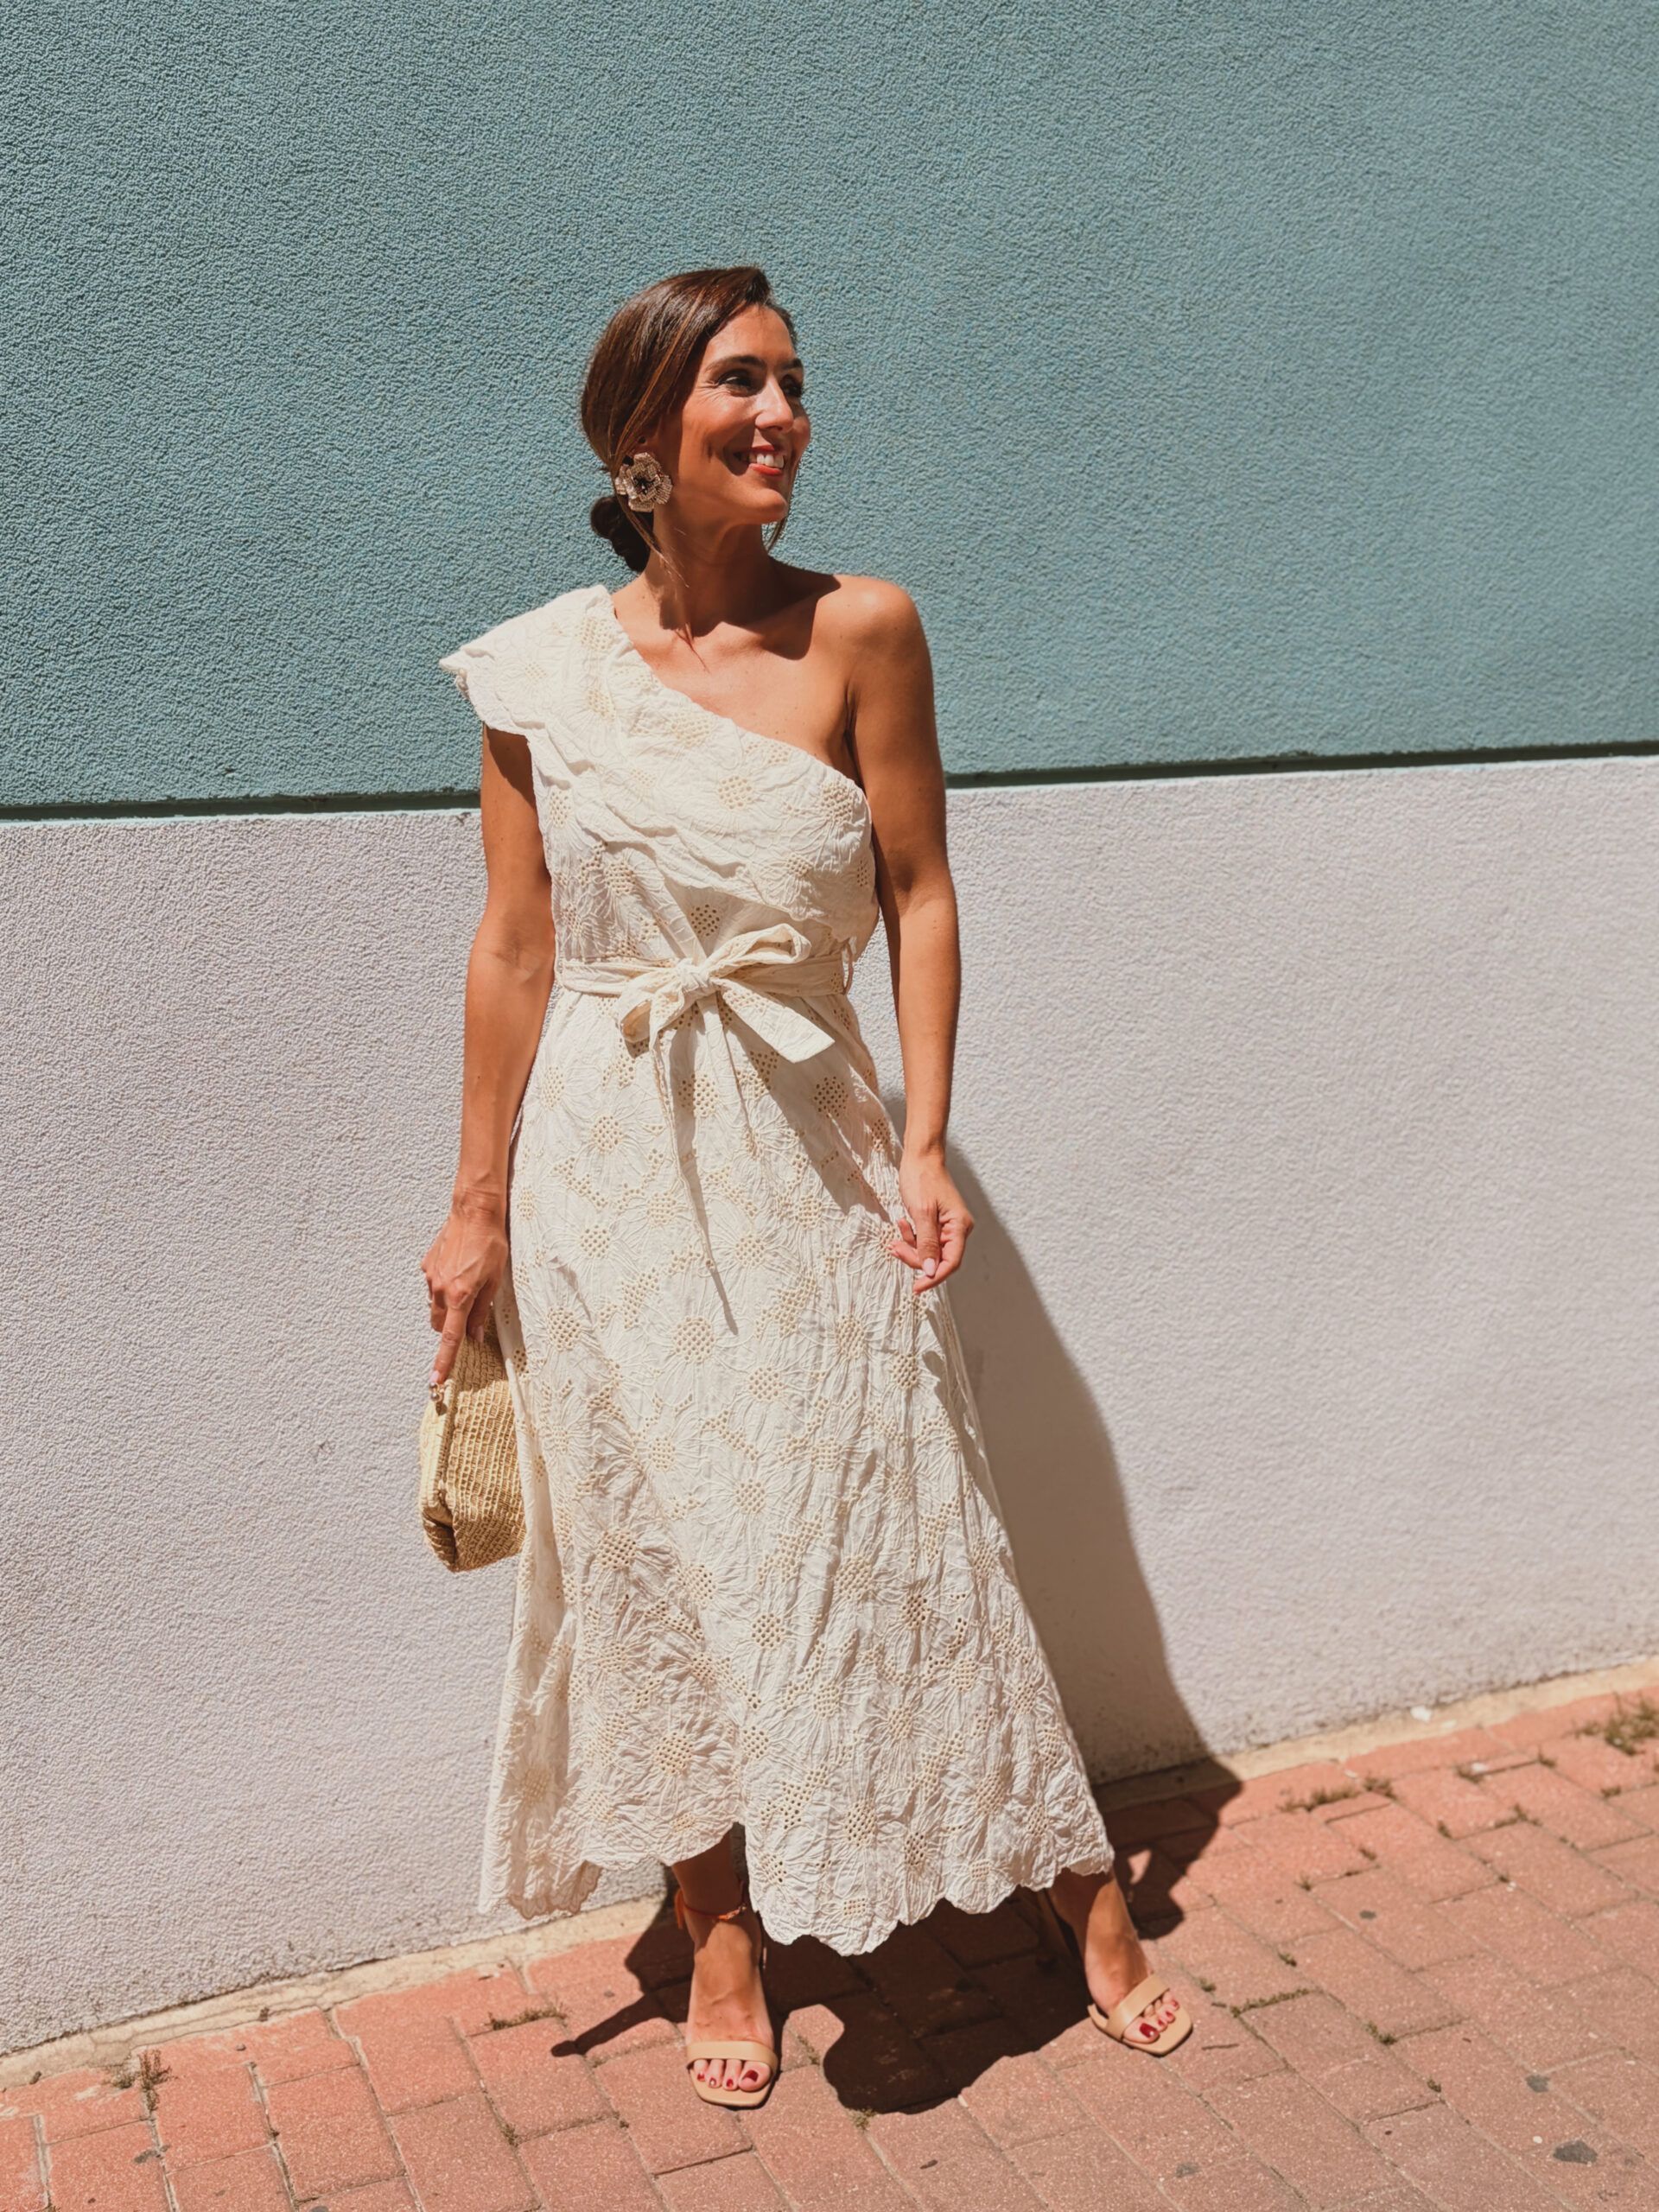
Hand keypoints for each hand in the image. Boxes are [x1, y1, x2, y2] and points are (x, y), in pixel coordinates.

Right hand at [420, 1202, 509, 1392]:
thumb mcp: (495, 1281)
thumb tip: (474, 1335)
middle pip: (440, 1325)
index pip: (451, 1337)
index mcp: (460, 1296)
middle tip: (469, 1317)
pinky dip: (444, 1288)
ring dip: (448, 1307)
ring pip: (435, 1306)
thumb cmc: (491, 1244)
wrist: (474, 1212)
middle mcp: (440, 1289)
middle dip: (451, 1329)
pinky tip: (459, 1270)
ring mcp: (431, 1277)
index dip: (444, 1361)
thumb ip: (482, 1311)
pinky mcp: (427, 1265)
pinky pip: (433, 1287)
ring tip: (467, 1286)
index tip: (436, 1380)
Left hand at [887, 1147, 972, 1292]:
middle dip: (915, 1258)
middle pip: (939, 1259)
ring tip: (895, 1236)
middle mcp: (958, 1228)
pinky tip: (902, 1225)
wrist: (920, 1157)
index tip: (916, 1288)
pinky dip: (912, 1238)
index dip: (933, 1278)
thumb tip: (931, 1271)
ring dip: (911, 1247)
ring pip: (930, 1251)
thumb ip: (927, 1244)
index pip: (951, 1263)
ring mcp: (949, 1226)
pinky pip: (926, 1240)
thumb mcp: (921, 1213)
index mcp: (959, 1226)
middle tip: (895, 1249)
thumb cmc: (922, 1180)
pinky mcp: (938, 1222)